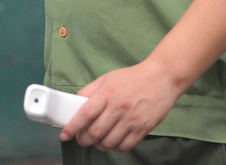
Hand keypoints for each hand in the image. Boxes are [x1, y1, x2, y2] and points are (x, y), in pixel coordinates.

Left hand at [61, 59, 181, 151]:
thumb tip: (75, 103)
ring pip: (109, 142)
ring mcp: (132, 120)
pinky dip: (115, 148)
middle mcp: (118, 108)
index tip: (64, 135)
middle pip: (95, 132)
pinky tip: (112, 142)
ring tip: (96, 142)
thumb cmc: (131, 78)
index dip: (72, 127)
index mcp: (106, 94)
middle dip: (83, 140)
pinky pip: (126, 146)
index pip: (85, 114)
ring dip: (98, 145)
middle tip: (81, 139)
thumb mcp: (106, 78)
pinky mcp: (143, 128)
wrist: (161, 78)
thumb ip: (89, 91)